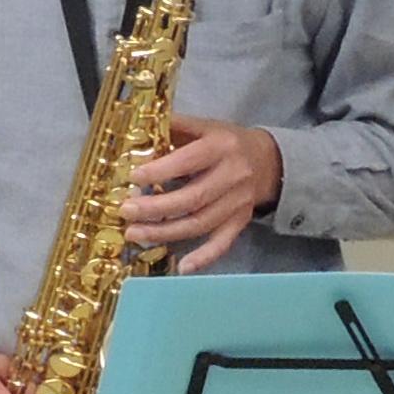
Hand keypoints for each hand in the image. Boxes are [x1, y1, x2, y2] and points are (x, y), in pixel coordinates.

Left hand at [127, 119, 283, 271]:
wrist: (268, 160)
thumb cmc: (225, 142)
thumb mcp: (203, 126)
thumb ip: (174, 127)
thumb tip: (137, 130)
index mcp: (220, 147)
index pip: (188, 161)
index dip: (160, 171)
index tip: (133, 178)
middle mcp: (233, 175)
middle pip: (192, 198)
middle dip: (155, 208)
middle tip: (126, 211)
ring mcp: (238, 202)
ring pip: (200, 223)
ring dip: (165, 232)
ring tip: (135, 234)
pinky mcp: (241, 221)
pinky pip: (223, 242)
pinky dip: (204, 257)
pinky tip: (182, 267)